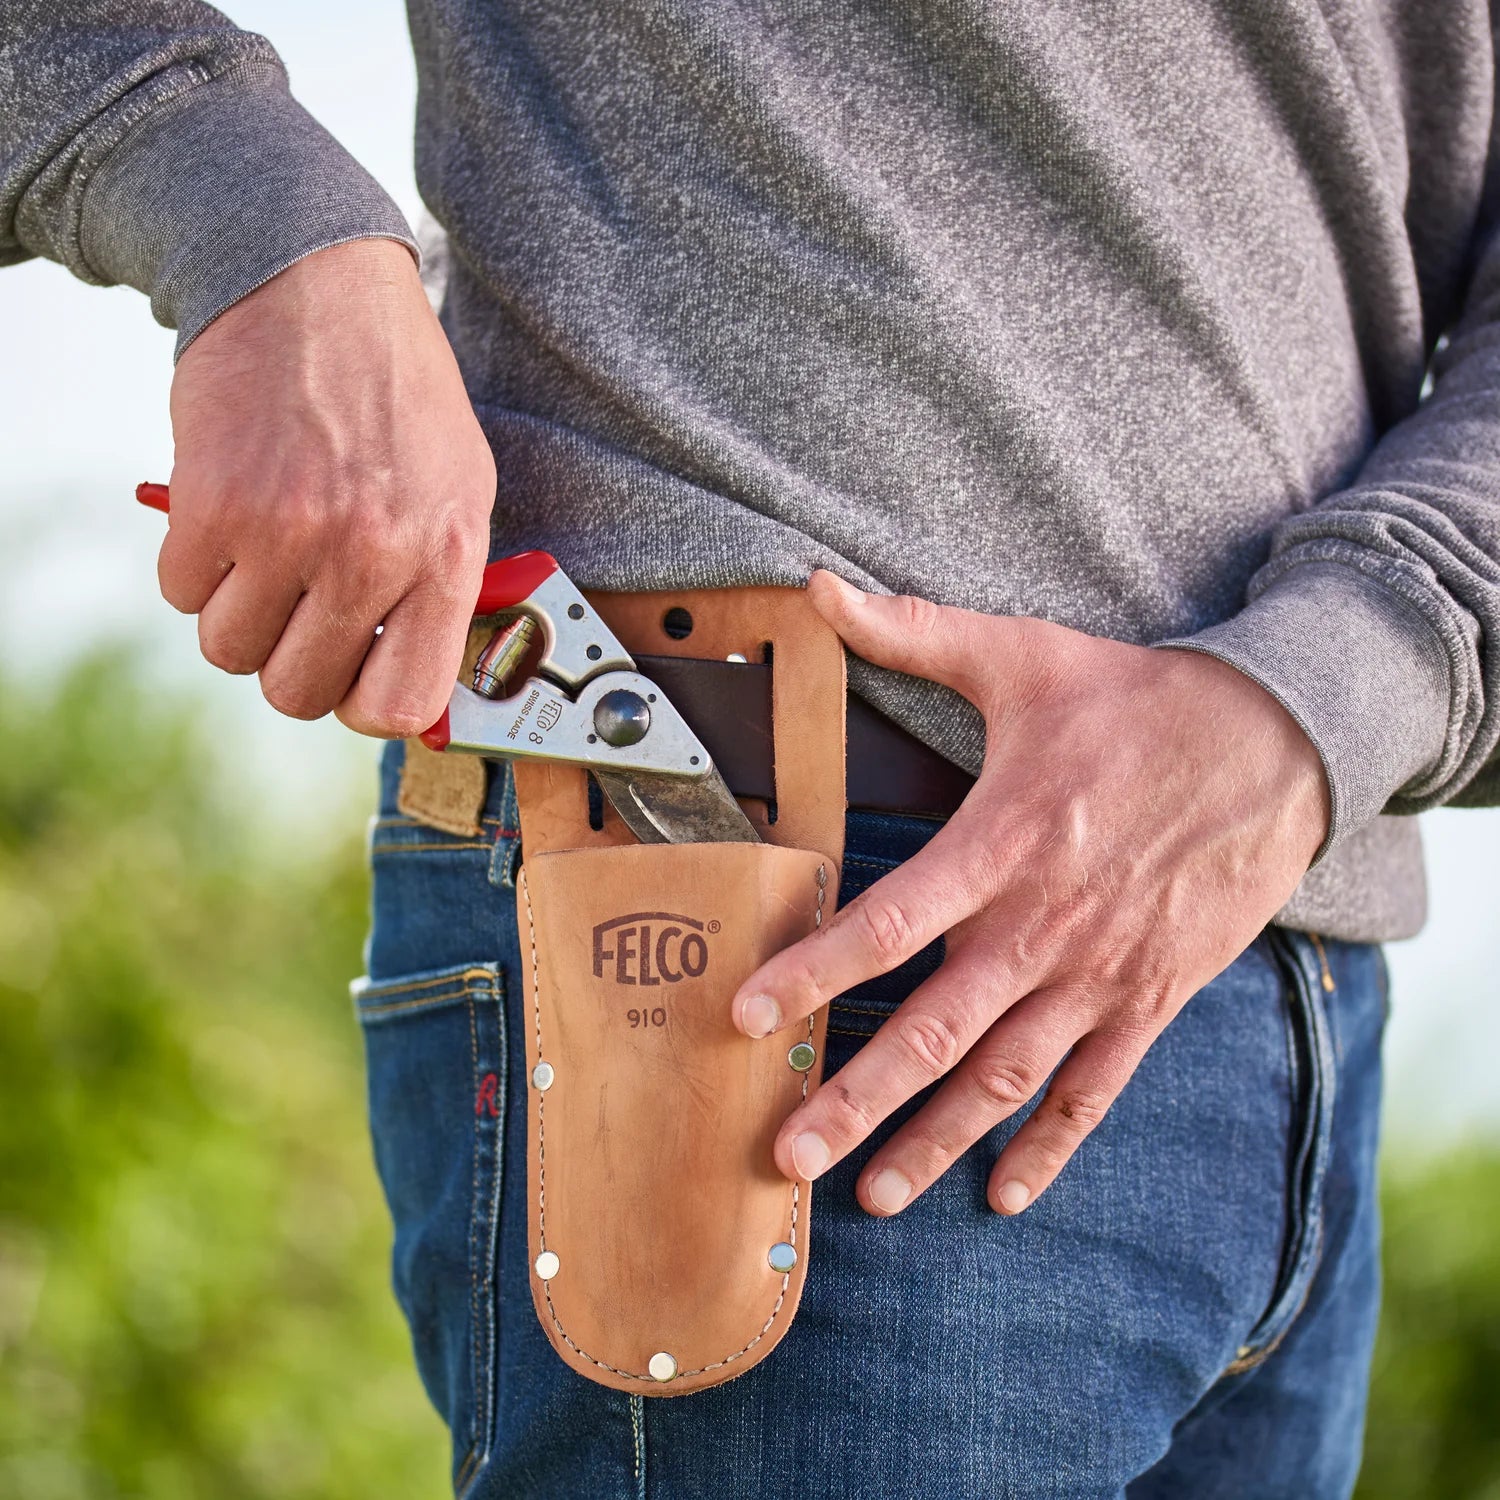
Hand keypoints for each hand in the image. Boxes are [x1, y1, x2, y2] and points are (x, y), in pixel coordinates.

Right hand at [160, 238, 495, 735]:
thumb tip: (411, 686)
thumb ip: (442, 587)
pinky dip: (194, 568)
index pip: (404, 704)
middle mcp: (371, 553)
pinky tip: (230, 514)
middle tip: (299, 610)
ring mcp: (289, 532)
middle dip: (290, 662)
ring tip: (266, 554)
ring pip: (230, 651)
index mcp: (445, 555)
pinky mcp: (213, 504)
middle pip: (298, 692)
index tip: (355, 679)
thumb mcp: (461, 486)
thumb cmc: (396, 393)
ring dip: (238, 615)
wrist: (313, 283)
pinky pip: (180, 595)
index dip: (366, 707)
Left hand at [733, 572, 1330, 1216]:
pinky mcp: (1148, 1000)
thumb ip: (913, 631)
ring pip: (1002, 1076)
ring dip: (934, 1141)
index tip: (749, 1017)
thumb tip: (819, 586)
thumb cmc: (1134, 704)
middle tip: (787, 1151)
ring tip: (870, 1194)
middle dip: (855, 1097)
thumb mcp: (1023, 656)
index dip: (813, 973)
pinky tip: (1006, 1195)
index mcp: (1002, 844)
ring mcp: (1099, 974)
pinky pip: (1094, 1090)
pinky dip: (1049, 1146)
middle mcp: (1042, 925)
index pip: (888, 923)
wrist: (1274, 744)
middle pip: (933, 1028)